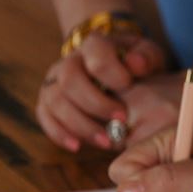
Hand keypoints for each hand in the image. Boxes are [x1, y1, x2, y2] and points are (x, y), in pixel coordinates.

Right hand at [36, 30, 167, 152]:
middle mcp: (69, 61)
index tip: (128, 85)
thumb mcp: (148, 56)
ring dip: (81, 125)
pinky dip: (59, 133)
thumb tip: (135, 63)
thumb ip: (146, 57)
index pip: (95, 55)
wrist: (113, 69)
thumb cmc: (134, 64)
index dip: (110, 72)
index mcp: (94, 46)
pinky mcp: (47, 101)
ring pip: (56, 101)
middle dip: (96, 104)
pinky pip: (44, 116)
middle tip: (121, 119)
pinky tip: (77, 146)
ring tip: (107, 141)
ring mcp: (54, 81)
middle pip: (70, 80)